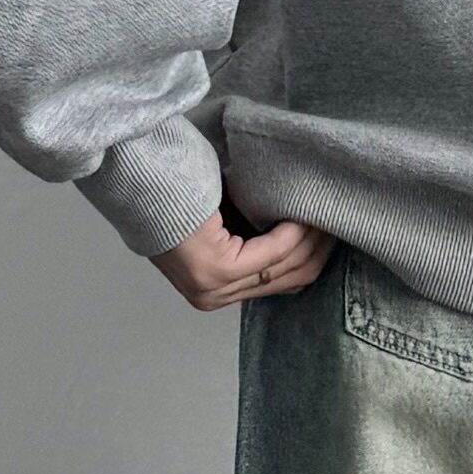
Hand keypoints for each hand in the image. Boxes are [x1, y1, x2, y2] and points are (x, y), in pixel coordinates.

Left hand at [153, 206, 336, 309]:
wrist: (135, 176)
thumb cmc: (173, 190)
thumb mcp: (219, 223)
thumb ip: (248, 236)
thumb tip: (298, 233)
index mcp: (211, 291)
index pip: (276, 284)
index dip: (308, 258)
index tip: (330, 232)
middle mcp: (211, 297)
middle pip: (286, 280)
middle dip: (316, 250)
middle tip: (337, 222)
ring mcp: (213, 287)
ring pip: (283, 268)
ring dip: (310, 240)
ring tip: (326, 215)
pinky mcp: (216, 269)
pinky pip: (270, 253)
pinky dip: (291, 234)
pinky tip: (303, 216)